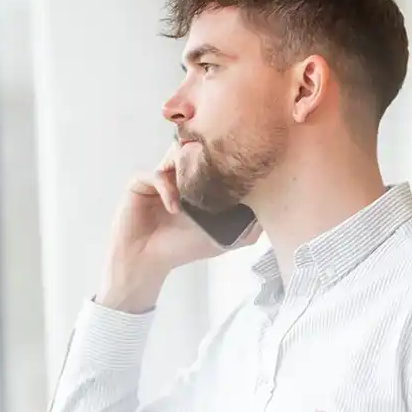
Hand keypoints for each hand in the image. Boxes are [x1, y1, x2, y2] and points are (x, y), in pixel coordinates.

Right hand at [97, 145, 259, 311]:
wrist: (147, 260)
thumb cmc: (181, 248)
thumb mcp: (222, 237)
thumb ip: (246, 228)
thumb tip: (271, 213)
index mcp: (198, 182)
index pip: (213, 160)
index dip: (224, 160)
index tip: (238, 166)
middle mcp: (179, 174)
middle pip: (194, 151)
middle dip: (205, 158)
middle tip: (217, 170)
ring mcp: (160, 176)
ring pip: (175, 155)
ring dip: (186, 170)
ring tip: (194, 191)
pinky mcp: (140, 183)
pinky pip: (155, 174)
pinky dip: (167, 189)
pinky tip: (174, 209)